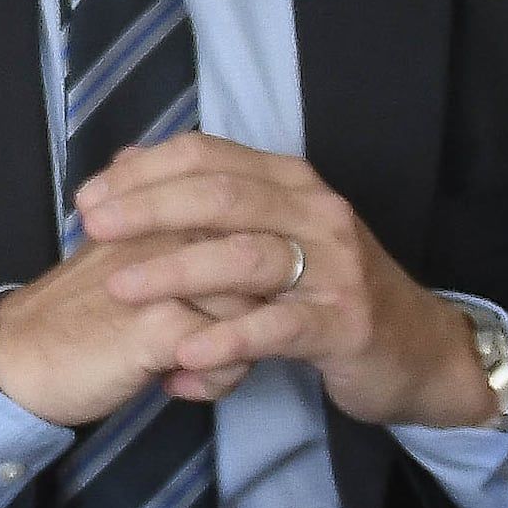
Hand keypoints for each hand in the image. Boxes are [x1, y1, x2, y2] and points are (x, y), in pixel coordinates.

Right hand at [0, 230, 259, 430]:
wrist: (19, 354)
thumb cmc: (76, 308)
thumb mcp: (120, 249)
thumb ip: (151, 217)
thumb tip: (153, 170)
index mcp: (168, 210)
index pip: (253, 225)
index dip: (257, 270)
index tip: (224, 306)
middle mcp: (172, 233)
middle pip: (264, 264)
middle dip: (263, 311)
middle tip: (222, 342)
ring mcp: (166, 278)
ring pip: (254, 308)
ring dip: (242, 349)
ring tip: (198, 367)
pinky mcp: (157, 327)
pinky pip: (224, 351)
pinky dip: (217, 377)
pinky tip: (179, 385)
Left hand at [70, 132, 498, 429]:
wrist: (418, 351)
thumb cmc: (327, 293)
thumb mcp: (273, 236)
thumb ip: (210, 206)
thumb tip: (126, 166)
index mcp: (292, 184)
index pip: (210, 155)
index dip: (144, 171)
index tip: (89, 196)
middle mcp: (317, 213)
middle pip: (223, 195)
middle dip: (149, 208)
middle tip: (92, 228)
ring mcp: (336, 268)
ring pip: (247, 256)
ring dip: (177, 271)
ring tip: (120, 288)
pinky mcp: (346, 325)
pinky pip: (280, 328)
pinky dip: (229, 337)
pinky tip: (185, 352)